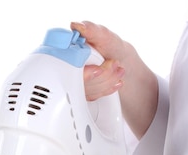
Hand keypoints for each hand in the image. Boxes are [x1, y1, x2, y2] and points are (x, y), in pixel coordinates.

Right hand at [72, 21, 158, 137]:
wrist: (122, 61)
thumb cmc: (112, 47)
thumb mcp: (105, 36)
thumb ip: (92, 30)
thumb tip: (78, 25)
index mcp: (68, 51)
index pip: (65, 65)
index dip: (82, 70)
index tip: (97, 69)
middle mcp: (69, 66)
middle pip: (77, 80)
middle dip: (101, 75)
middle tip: (114, 64)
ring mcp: (75, 80)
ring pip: (86, 90)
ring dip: (106, 82)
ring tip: (119, 71)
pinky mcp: (83, 91)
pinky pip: (92, 96)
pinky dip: (106, 89)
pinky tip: (115, 82)